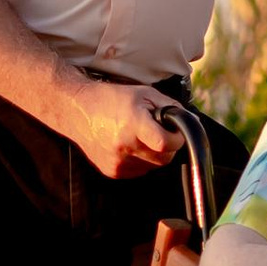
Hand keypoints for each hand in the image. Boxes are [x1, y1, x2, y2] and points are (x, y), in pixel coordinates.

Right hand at [60, 72, 183, 180]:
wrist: (77, 110)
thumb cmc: (111, 98)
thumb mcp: (144, 93)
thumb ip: (170, 106)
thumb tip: (189, 121)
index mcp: (133, 124)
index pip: (166, 144)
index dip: (177, 139)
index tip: (175, 132)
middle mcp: (124, 146)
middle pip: (163, 159)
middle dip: (167, 147)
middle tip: (159, 132)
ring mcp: (117, 162)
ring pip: (152, 167)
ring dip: (154, 154)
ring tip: (141, 137)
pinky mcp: (112, 171)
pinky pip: (138, 171)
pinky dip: (141, 160)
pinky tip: (130, 145)